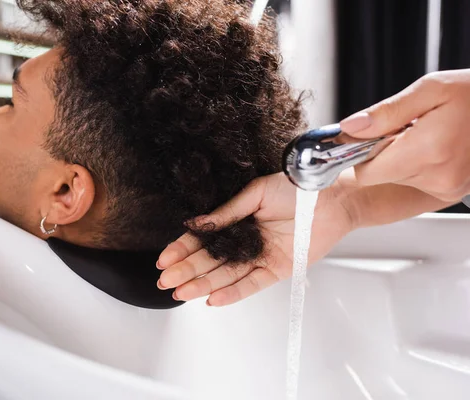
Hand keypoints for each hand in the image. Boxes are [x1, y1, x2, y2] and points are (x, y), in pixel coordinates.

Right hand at [156, 173, 451, 306]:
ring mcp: (260, 256)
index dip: (182, 248)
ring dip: (202, 284)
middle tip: (164, 281)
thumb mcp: (255, 193)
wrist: (331, 196)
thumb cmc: (296, 187)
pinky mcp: (277, 269)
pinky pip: (252, 284)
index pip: (203, 238)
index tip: (164, 259)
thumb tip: (196, 224)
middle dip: (186, 271)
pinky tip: (212, 299)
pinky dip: (233, 293)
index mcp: (236, 220)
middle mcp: (245, 241)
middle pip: (210, 260)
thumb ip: (227, 211)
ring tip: (180, 293)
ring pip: (225, 275)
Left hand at [340, 69, 469, 201]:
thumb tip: (349, 128)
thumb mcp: (430, 90)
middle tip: (404, 127)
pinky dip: (417, 165)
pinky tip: (434, 146)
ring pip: (396, 179)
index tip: (368, 134)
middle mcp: (438, 177)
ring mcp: (447, 188)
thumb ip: (385, 113)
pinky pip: (416, 181)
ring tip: (424, 134)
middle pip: (380, 175)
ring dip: (401, 157)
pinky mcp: (452, 192)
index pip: (366, 172)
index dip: (361, 151)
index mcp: (428, 150)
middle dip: (383, 151)